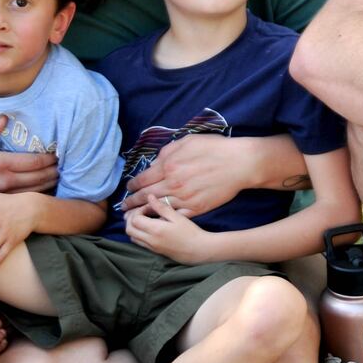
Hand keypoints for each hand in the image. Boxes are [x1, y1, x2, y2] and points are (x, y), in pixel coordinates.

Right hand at [0, 115, 59, 193]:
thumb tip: (4, 118)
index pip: (32, 161)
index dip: (48, 158)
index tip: (57, 152)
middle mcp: (4, 180)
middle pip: (39, 177)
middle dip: (54, 170)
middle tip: (64, 164)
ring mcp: (4, 194)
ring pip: (35, 190)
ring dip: (50, 183)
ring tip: (60, 176)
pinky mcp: (1, 203)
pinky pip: (25, 199)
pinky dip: (39, 194)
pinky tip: (46, 189)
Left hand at [119, 135, 243, 217]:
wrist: (239, 163)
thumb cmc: (214, 148)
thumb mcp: (186, 142)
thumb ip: (166, 153)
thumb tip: (154, 164)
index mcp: (169, 166)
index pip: (143, 179)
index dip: (133, 185)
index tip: (129, 188)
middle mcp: (173, 184)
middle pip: (146, 196)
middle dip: (132, 202)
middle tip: (124, 207)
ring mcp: (184, 198)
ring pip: (158, 208)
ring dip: (144, 213)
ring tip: (134, 217)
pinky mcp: (196, 208)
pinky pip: (175, 216)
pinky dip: (164, 218)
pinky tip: (158, 220)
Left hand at [124, 196, 211, 262]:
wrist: (198, 250)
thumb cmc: (190, 232)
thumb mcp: (177, 217)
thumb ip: (161, 207)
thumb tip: (149, 197)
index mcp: (155, 230)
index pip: (135, 219)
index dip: (138, 210)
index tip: (148, 206)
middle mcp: (150, 240)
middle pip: (129, 229)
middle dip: (130, 218)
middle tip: (140, 211)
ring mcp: (151, 247)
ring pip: (132, 237)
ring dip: (133, 226)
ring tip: (143, 218)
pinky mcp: (154, 251)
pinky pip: (138, 242)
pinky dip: (137, 233)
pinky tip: (147, 227)